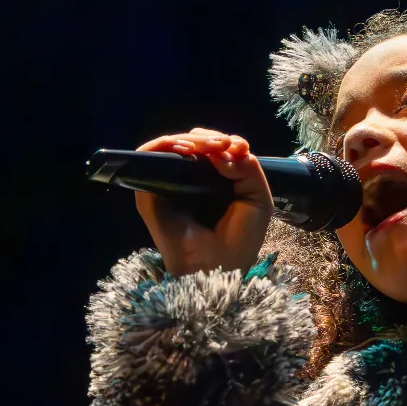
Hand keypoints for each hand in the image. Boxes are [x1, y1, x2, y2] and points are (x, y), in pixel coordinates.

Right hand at [133, 128, 272, 276]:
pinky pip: (149, 159)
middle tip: (222, 144)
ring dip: (190, 140)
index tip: (237, 146)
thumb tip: (223, 148)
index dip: (222, 141)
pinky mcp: (148, 193)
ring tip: (208, 146)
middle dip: (208, 138)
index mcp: (212, 182)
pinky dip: (165, 146)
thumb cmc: (240, 240)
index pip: (211, 148)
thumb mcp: (258, 199)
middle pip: (191, 144)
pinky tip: (187, 149)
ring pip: (170, 147)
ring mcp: (167, 186)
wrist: (218, 267)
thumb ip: (248, 168)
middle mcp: (187, 181)